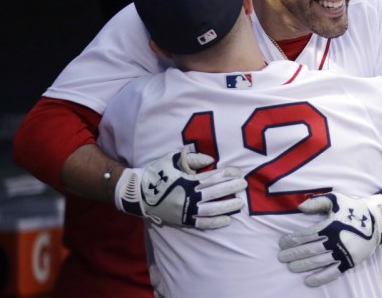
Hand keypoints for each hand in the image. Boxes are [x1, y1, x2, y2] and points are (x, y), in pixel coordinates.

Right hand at [115, 144, 246, 228]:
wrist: (137, 194)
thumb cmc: (156, 173)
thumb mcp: (172, 160)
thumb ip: (192, 159)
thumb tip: (210, 160)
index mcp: (187, 180)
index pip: (212, 177)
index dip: (227, 174)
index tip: (238, 172)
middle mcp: (188, 196)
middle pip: (215, 192)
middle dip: (231, 188)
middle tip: (244, 185)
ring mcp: (186, 210)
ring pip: (212, 209)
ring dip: (227, 206)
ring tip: (240, 203)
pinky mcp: (183, 220)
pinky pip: (202, 223)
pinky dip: (215, 222)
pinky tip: (227, 220)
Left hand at [277, 192, 381, 286]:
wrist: (377, 221)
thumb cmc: (353, 208)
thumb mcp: (336, 199)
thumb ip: (317, 202)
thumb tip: (299, 208)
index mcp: (331, 225)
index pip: (307, 235)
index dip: (293, 240)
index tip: (282, 243)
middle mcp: (336, 241)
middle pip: (310, 250)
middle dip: (293, 254)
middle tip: (281, 257)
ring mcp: (343, 253)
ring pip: (319, 262)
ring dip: (303, 266)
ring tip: (290, 267)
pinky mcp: (350, 262)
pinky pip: (333, 273)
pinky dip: (320, 278)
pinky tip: (309, 281)